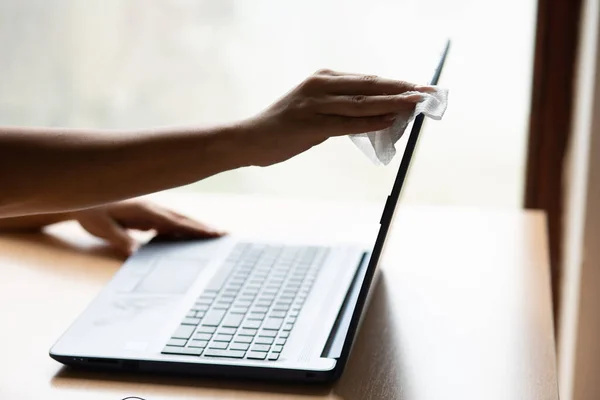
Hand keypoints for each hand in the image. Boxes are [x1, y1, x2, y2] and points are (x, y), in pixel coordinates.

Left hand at [70, 200, 224, 254]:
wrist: (80, 199)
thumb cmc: (92, 213)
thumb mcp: (103, 229)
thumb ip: (121, 240)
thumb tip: (137, 254)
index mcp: (145, 210)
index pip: (175, 222)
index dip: (195, 228)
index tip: (213, 233)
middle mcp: (152, 208)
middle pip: (183, 219)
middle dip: (204, 226)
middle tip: (224, 234)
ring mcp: (151, 210)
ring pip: (179, 219)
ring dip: (197, 226)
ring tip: (215, 234)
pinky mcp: (148, 215)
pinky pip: (170, 222)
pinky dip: (184, 227)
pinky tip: (191, 234)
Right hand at [238, 69, 422, 166]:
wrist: (250, 139)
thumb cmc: (284, 127)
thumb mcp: (314, 110)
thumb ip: (341, 110)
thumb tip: (376, 116)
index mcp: (324, 79)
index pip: (368, 79)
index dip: (396, 83)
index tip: (420, 86)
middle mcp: (321, 86)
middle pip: (370, 85)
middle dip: (402, 88)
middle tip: (429, 92)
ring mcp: (316, 104)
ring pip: (362, 102)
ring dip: (393, 102)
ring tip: (417, 103)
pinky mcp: (311, 124)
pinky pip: (347, 123)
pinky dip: (371, 121)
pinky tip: (390, 120)